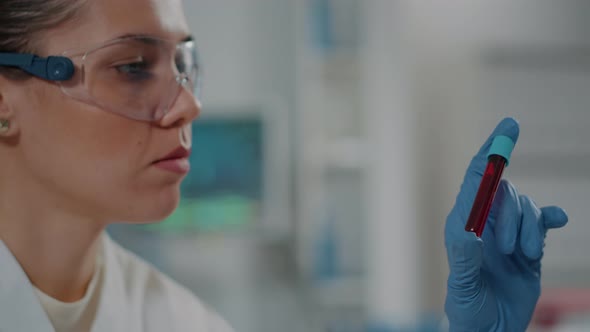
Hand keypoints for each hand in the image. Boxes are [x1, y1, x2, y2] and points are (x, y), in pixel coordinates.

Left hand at [444, 118, 567, 330]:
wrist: (490, 330)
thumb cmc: (467, 307)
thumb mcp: (462, 283)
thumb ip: (464, 254)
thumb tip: (469, 228)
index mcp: (462, 222)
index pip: (477, 177)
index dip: (493, 149)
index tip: (511, 124)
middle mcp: (483, 221)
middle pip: (505, 191)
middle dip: (512, 215)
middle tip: (509, 248)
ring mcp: (507, 232)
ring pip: (527, 207)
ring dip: (529, 229)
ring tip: (521, 256)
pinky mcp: (528, 246)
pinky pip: (544, 222)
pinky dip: (550, 221)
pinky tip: (558, 222)